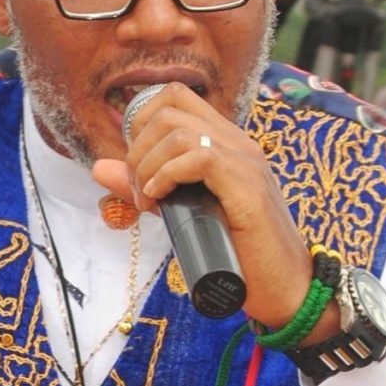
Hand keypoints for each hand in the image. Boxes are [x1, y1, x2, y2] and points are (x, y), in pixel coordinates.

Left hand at [92, 83, 336, 335]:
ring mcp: (246, 163)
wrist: (285, 288)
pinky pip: (199, 158)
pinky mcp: (247, 188)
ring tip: (147, 202)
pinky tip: (160, 200)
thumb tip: (100, 167)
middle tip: (139, 192)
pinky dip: (167, 176)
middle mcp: (238, 144)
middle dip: (137, 148)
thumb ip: (148, 186)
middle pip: (169, 108)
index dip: (141, 122)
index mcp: (225, 143)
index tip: (137, 166)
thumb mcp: (182, 212)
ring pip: (178, 131)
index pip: (175, 97)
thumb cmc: (238, 253)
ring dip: (147, 166)